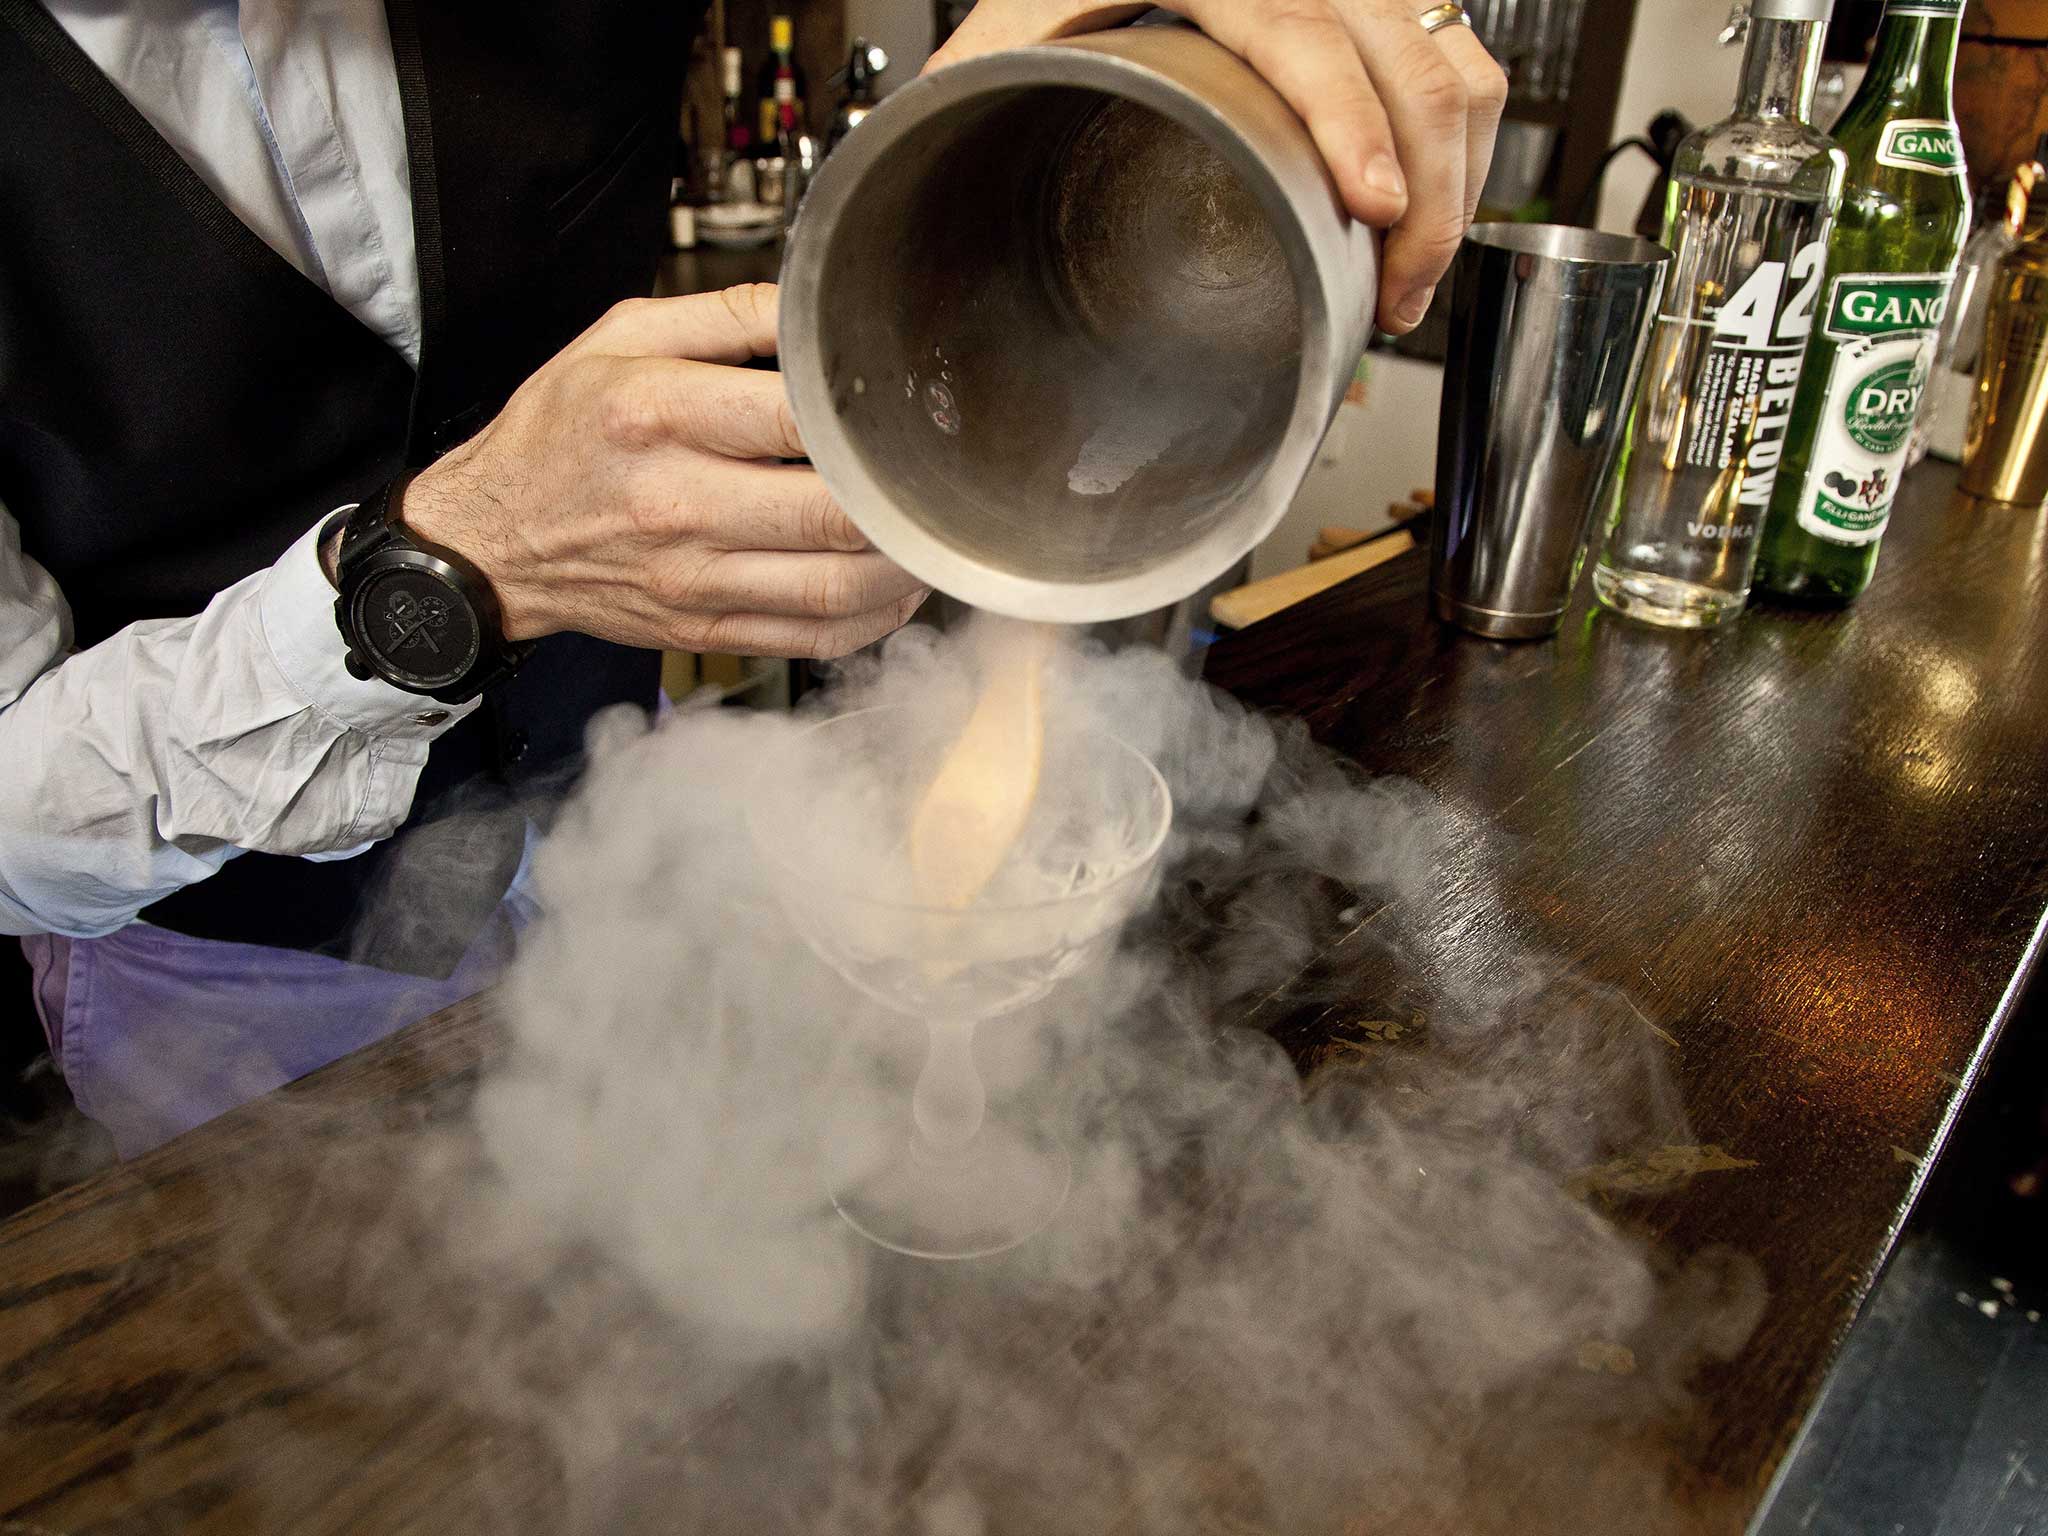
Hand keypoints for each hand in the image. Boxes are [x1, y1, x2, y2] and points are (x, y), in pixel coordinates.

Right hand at [401, 284, 929, 659]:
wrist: (488, 542)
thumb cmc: (556, 434)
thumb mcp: (619, 337)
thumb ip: (727, 314)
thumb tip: (816, 306)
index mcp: (659, 414)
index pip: (796, 417)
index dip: (867, 414)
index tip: (907, 404)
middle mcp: (677, 503)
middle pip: (831, 513)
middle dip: (902, 495)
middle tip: (937, 470)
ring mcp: (693, 577)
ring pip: (836, 586)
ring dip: (905, 565)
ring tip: (930, 529)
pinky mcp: (705, 627)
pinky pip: (815, 638)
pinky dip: (876, 620)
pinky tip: (897, 587)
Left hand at [926, 0, 1507, 335]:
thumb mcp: (1005, 37)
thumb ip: (975, 95)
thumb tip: (912, 190)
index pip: (1302, 27)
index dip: (1349, 120)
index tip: (1375, 206)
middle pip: (1407, 52)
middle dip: (1428, 191)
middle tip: (1399, 291)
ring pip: (1455, 58)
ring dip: (1457, 177)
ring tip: (1410, 277)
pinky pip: (1462, 53)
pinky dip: (1464, 142)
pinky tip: (1429, 214)